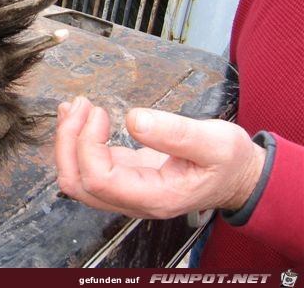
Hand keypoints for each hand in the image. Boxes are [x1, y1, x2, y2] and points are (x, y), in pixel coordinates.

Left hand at [55, 97, 266, 218]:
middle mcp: (133, 200)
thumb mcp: (215, 142)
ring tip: (74, 106)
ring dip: (68, 140)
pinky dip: (75, 140)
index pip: (99, 180)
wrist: (237, 177)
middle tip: (80, 105)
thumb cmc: (228, 162)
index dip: (87, 145)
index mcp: (154, 196)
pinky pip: (86, 166)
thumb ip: (176, 133)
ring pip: (76, 177)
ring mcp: (125, 191)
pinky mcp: (122, 176)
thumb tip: (134, 119)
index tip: (100, 112)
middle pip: (78, 182)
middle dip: (68, 141)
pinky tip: (78, 116)